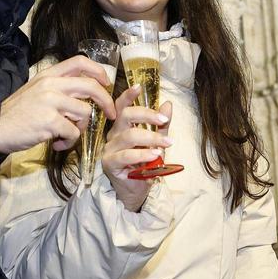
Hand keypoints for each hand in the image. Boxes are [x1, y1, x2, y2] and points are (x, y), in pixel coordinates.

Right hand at [0, 55, 116, 153]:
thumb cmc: (16, 112)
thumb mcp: (36, 90)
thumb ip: (58, 87)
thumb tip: (84, 92)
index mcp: (48, 75)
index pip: (80, 62)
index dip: (98, 71)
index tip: (106, 83)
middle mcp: (51, 85)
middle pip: (90, 86)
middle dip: (106, 101)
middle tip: (110, 114)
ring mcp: (50, 102)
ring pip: (84, 113)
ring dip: (80, 128)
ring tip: (66, 134)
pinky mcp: (49, 122)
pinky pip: (73, 132)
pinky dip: (69, 142)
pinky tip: (57, 143)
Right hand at [101, 85, 172, 211]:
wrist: (136, 191)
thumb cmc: (144, 165)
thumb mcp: (156, 142)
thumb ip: (161, 125)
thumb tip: (168, 104)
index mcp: (121, 127)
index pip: (121, 107)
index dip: (128, 96)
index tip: (139, 87)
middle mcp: (113, 135)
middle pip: (126, 116)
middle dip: (147, 115)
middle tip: (164, 120)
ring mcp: (110, 149)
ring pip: (130, 136)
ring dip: (151, 138)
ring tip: (167, 144)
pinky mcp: (110, 164)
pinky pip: (126, 155)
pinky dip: (142, 154)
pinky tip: (155, 155)